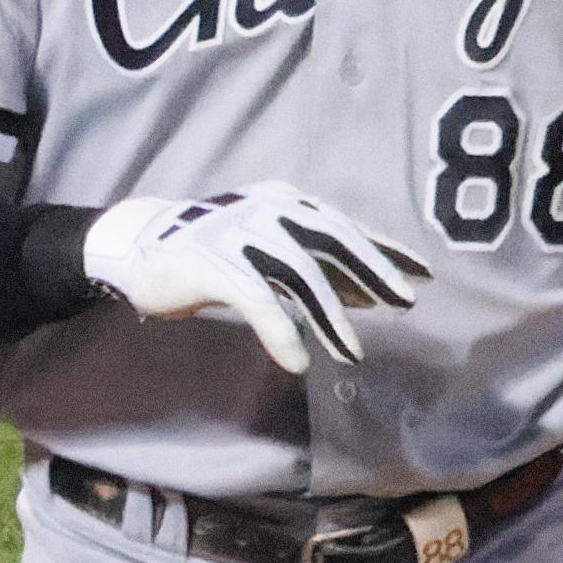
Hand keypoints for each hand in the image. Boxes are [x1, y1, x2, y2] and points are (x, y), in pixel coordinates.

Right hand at [82, 180, 430, 373]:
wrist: (141, 245)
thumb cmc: (214, 251)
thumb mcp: (269, 251)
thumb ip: (312, 266)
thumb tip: (366, 291)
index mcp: (284, 202)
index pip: (344, 225)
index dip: (384, 249)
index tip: (422, 273)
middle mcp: (268, 209)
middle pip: (332, 239)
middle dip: (372, 270)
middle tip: (404, 301)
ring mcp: (240, 232)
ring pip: (299, 273)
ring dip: (330, 317)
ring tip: (354, 354)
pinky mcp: (213, 262)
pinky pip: (256, 298)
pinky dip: (280, 330)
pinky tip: (297, 361)